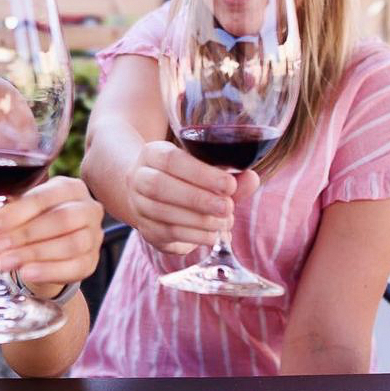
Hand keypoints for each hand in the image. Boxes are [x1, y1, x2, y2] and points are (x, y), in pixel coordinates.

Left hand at [0, 176, 102, 297]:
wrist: (52, 245)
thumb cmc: (35, 220)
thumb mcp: (19, 209)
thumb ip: (2, 209)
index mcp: (70, 188)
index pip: (42, 197)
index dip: (13, 213)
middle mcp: (88, 209)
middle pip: (61, 220)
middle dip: (23, 234)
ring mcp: (94, 236)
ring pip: (70, 245)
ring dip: (33, 254)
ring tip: (5, 262)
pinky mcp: (92, 261)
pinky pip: (74, 267)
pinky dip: (48, 271)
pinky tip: (26, 272)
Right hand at [125, 140, 259, 254]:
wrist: (152, 196)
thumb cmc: (186, 179)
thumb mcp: (204, 170)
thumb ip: (228, 175)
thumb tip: (251, 179)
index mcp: (152, 154)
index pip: (172, 159)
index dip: (201, 173)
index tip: (229, 184)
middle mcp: (138, 178)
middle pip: (160, 186)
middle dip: (198, 199)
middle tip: (227, 208)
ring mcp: (138, 205)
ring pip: (162, 213)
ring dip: (198, 220)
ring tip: (224, 223)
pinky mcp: (145, 229)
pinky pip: (166, 234)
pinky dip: (193, 236)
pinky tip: (212, 235)